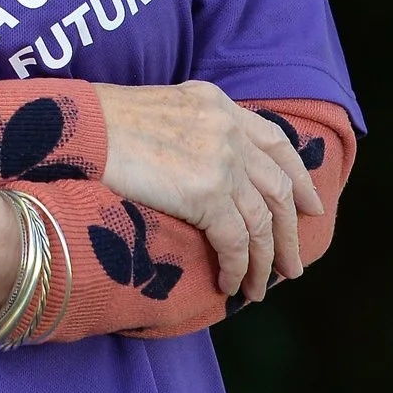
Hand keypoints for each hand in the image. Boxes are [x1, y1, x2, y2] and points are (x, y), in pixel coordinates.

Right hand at [94, 81, 323, 304]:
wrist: (81, 128)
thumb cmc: (103, 121)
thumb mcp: (161, 107)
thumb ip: (193, 127)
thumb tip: (201, 163)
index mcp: (219, 104)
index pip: (275, 141)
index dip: (298, 177)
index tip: (311, 204)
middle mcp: (228, 130)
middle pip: (278, 189)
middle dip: (290, 232)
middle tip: (293, 265)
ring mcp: (222, 162)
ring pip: (261, 222)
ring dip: (265, 261)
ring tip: (260, 288)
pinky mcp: (207, 194)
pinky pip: (235, 242)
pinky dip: (237, 268)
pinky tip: (230, 284)